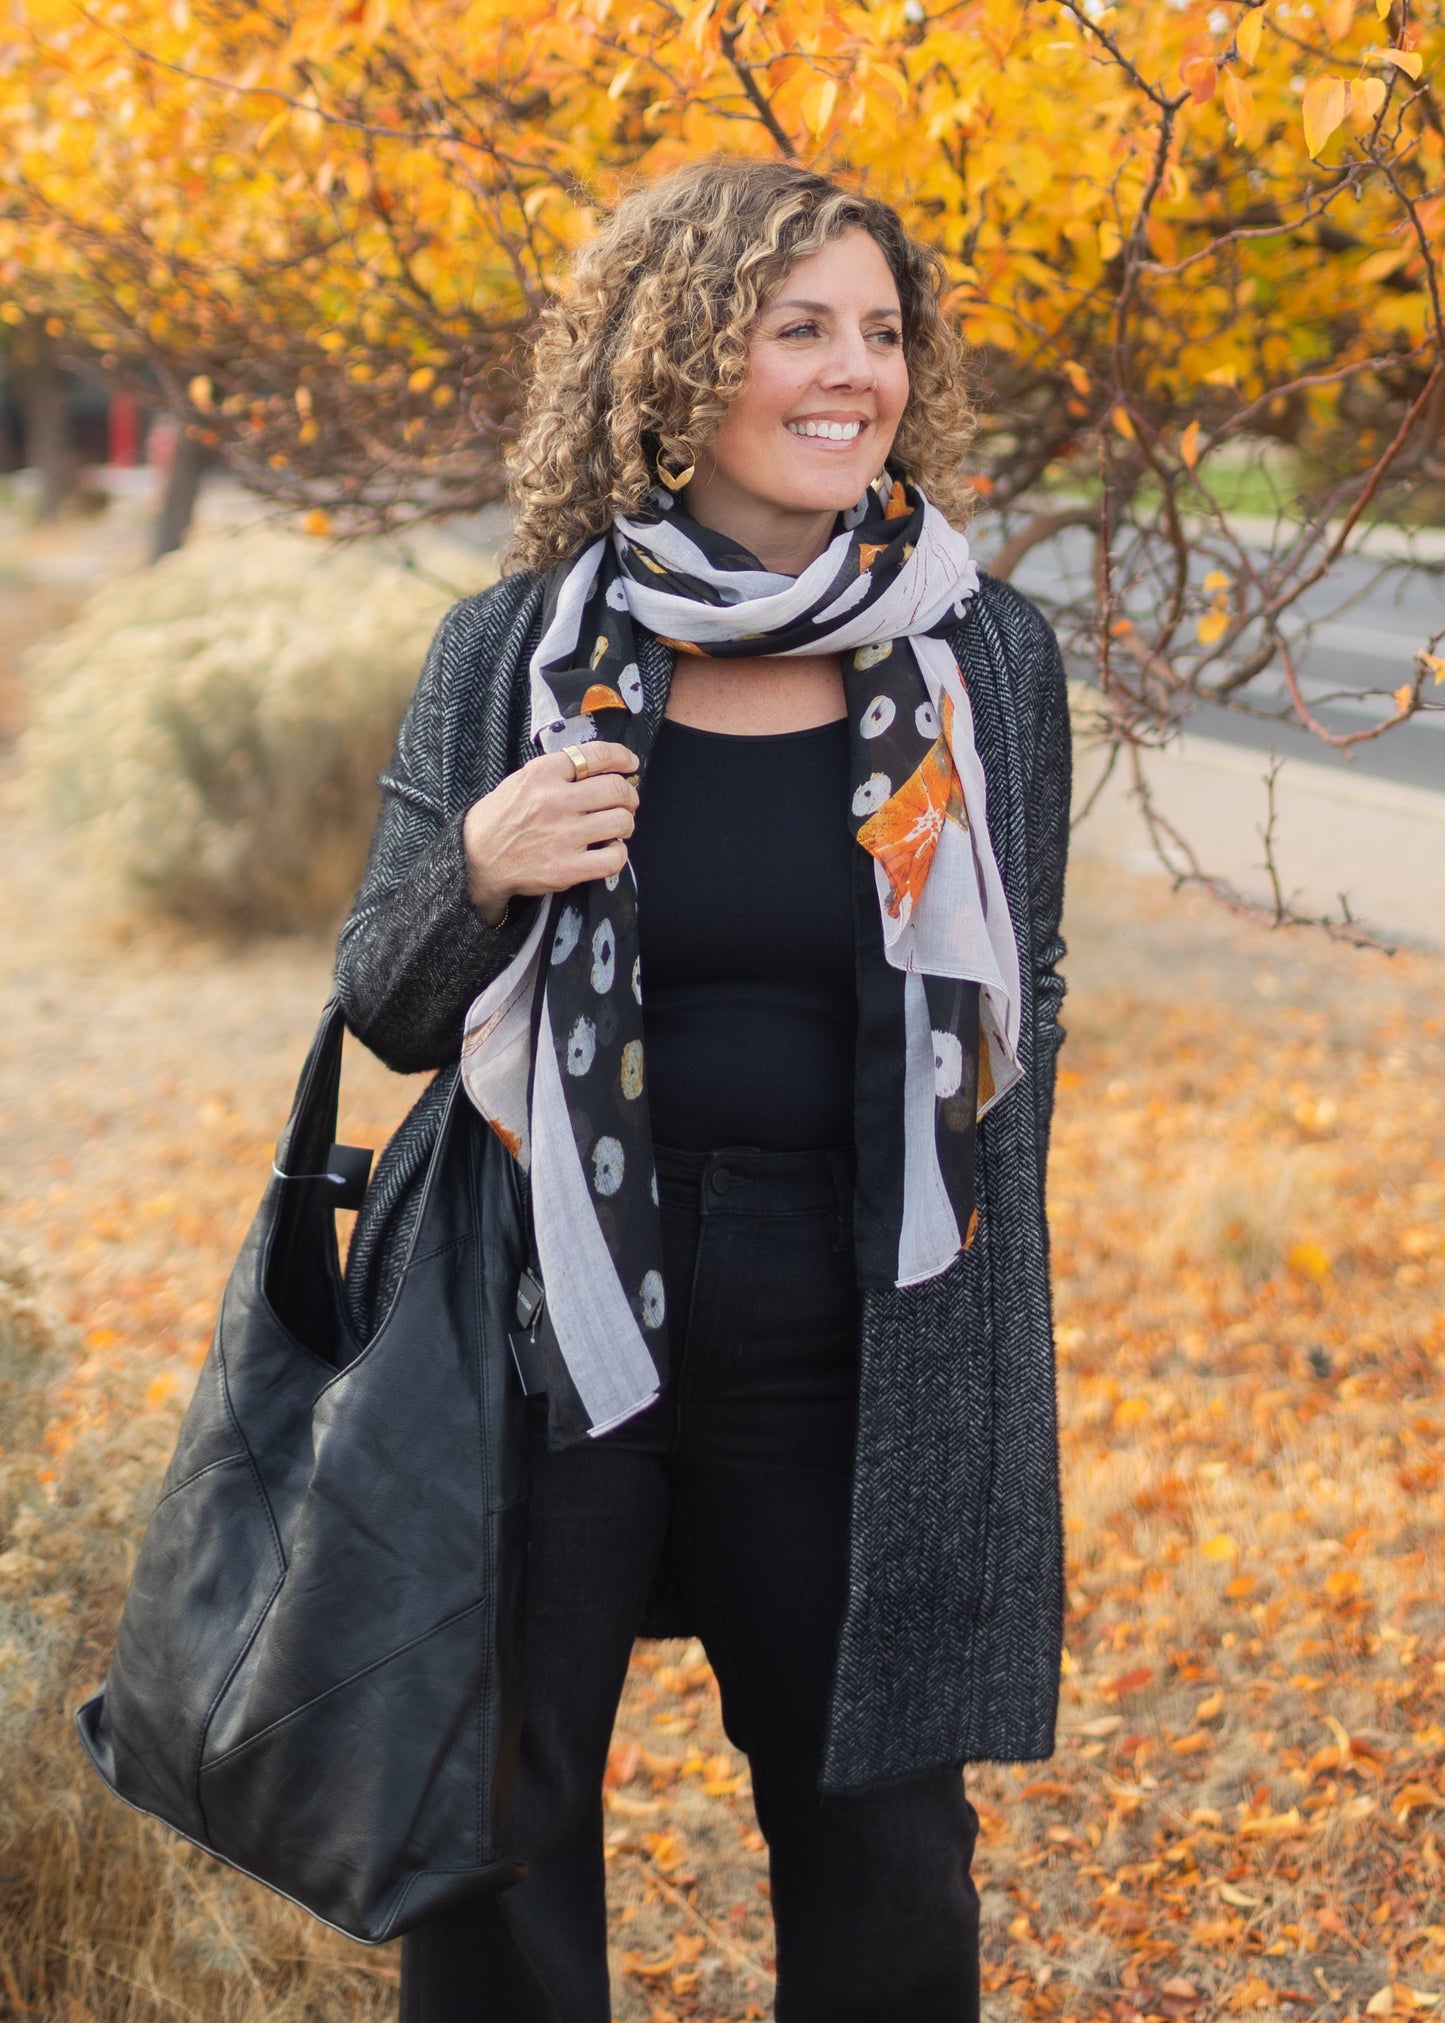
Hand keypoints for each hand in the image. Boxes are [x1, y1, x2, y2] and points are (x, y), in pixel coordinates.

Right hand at [462, 743, 640, 925]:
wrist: (476, 859)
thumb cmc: (502, 817)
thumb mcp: (522, 780)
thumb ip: (558, 772)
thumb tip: (603, 768)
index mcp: (543, 774)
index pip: (596, 755)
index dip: (622, 757)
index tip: (630, 764)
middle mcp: (555, 802)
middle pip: (616, 790)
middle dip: (629, 795)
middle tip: (625, 802)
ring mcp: (563, 836)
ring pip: (621, 822)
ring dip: (626, 823)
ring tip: (617, 827)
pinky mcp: (567, 868)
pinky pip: (614, 858)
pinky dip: (618, 853)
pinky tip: (608, 850)